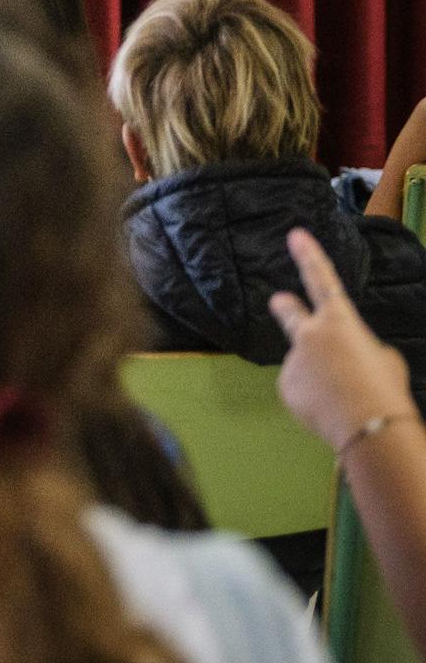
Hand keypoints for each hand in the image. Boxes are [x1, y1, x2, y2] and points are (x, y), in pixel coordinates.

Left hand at [271, 227, 414, 449]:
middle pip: (291, 315)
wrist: (368, 426)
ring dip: (319, 375)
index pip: (322, 281)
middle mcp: (308, 335)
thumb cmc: (384, 387)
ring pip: (305, 365)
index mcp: (339, 321)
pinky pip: (301, 388)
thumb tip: (345, 356)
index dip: (309, 257)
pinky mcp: (285, 386)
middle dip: (285, 307)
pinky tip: (329, 409)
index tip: (294, 236)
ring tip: (342, 396)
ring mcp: (292, 361)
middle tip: (278, 301)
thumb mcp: (384, 358)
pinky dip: (313, 396)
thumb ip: (359, 348)